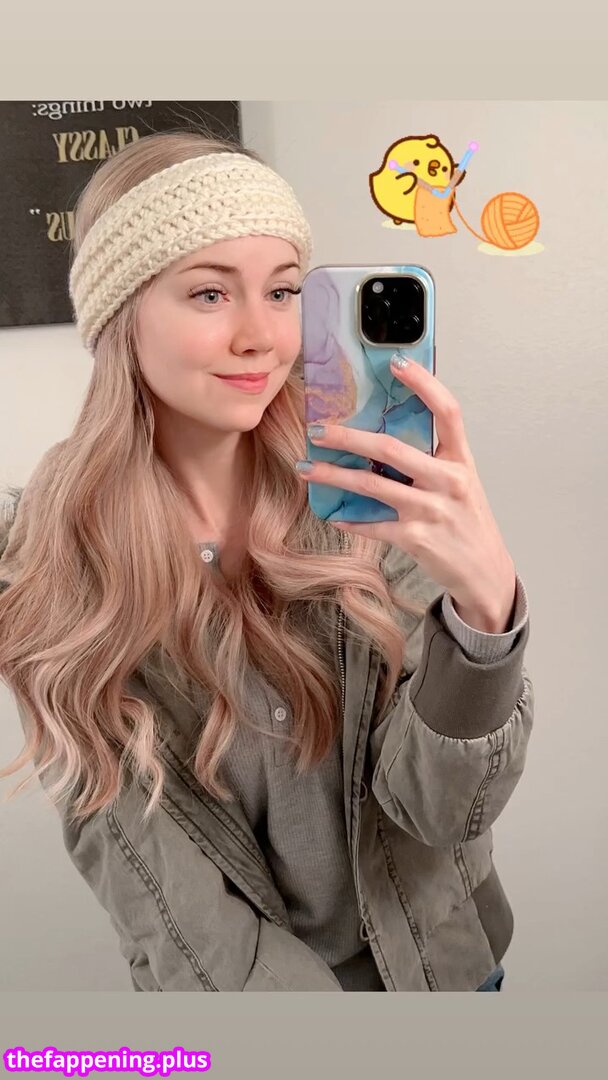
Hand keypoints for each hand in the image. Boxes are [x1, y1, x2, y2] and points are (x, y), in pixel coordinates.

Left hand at [296, 354, 516, 632]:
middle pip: (391, 448)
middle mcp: (448, 481)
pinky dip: (350, 519)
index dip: (424, 384)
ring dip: (334, 475)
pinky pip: (373, 524)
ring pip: (372, 485)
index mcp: (461, 460)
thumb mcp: (460, 482)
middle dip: (348, 437)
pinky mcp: (417, 539)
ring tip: (306, 467)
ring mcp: (432, 510)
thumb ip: (431, 459)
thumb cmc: (467, 521)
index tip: (396, 363)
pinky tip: (334, 514)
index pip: (448, 411)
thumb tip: (383, 434)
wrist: (485, 570)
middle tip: (317, 430)